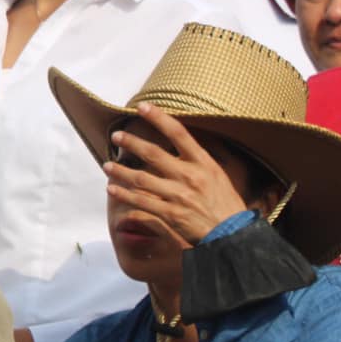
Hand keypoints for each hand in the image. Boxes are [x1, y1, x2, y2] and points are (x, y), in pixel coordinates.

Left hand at [104, 104, 252, 247]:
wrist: (233, 234)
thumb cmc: (226, 204)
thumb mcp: (218, 175)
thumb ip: (197, 160)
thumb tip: (179, 144)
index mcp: (203, 162)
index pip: (178, 133)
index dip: (159, 117)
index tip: (142, 106)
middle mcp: (189, 176)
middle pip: (153, 153)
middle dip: (131, 142)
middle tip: (116, 135)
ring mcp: (178, 195)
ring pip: (141, 178)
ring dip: (120, 171)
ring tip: (107, 165)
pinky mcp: (170, 214)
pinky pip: (141, 202)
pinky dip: (124, 195)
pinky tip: (112, 189)